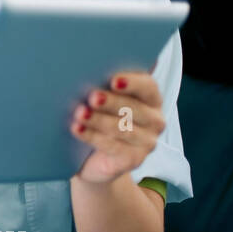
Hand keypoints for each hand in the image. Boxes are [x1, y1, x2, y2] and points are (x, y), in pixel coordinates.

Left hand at [71, 70, 163, 184]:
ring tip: (79, 113)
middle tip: (92, 97)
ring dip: (99, 120)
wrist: (90, 158)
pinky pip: (113, 146)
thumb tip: (82, 71)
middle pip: (134, 108)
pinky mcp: (134, 159)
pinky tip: (77, 128)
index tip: (113, 80)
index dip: (132, 83)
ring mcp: (147, 142)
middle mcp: (155, 120)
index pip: (148, 87)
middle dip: (111, 102)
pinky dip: (93, 136)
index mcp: (151, 99)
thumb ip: (102, 86)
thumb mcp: (101, 102)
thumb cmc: (97, 119)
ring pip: (123, 128)